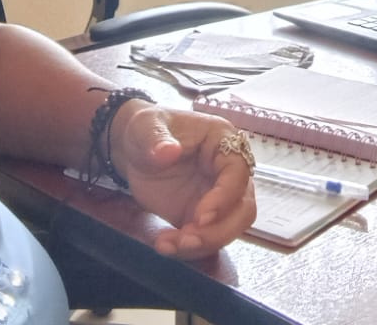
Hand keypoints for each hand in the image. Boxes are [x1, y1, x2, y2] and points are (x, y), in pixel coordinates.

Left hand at [111, 104, 256, 256]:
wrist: (133, 149)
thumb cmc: (146, 129)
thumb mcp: (146, 128)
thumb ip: (156, 139)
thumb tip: (168, 151)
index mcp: (223, 142)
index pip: (238, 173)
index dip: (225, 197)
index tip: (200, 216)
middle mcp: (227, 173)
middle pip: (244, 208)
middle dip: (218, 230)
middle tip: (187, 239)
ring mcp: (217, 198)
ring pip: (229, 229)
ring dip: (203, 244)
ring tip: (168, 245)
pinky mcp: (201, 218)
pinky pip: (206, 239)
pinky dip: (188, 249)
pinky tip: (164, 245)